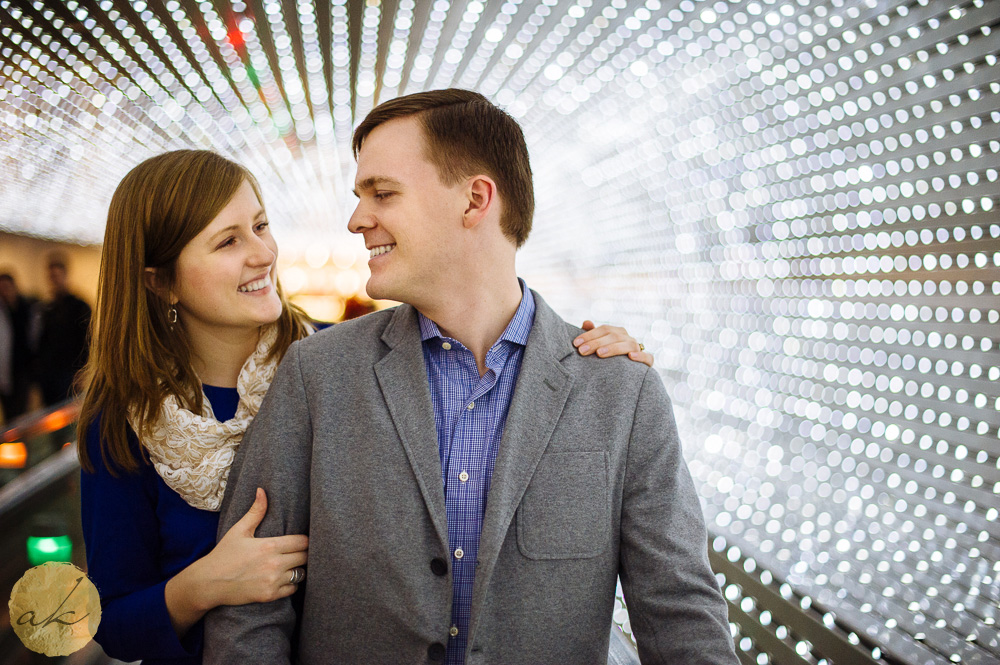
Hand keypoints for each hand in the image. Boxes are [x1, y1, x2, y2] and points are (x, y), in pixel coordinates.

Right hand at [202, 488, 308, 605]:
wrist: (208, 583)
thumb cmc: (224, 555)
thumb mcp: (238, 530)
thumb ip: (255, 512)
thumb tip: (262, 491)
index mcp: (269, 546)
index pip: (302, 542)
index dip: (305, 540)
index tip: (300, 541)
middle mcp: (274, 564)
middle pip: (305, 557)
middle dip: (304, 554)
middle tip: (298, 552)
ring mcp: (272, 581)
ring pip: (301, 574)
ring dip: (298, 569)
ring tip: (292, 565)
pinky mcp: (269, 595)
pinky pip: (292, 589)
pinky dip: (291, 585)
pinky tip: (284, 579)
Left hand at [574, 320, 653, 366]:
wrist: (627, 374)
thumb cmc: (607, 358)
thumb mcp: (598, 346)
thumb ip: (592, 335)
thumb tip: (586, 322)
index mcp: (617, 332)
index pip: (604, 329)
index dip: (589, 335)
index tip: (576, 344)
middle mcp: (628, 338)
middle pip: (613, 336)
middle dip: (596, 343)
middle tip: (582, 351)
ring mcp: (638, 349)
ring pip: (628, 345)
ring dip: (614, 348)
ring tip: (599, 354)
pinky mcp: (647, 362)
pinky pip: (647, 357)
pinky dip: (640, 356)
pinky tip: (630, 357)